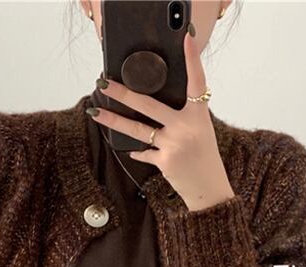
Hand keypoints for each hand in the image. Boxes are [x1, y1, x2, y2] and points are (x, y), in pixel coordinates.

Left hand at [92, 30, 235, 211]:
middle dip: (123, 93)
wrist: (209, 189)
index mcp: (198, 115)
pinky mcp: (164, 161)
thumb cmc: (204, 158)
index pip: (196, 82)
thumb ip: (185, 115)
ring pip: (137, 129)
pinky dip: (138, 152)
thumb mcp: (201, 130)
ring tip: (96, 112)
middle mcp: (186, 126)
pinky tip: (131, 151)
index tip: (186, 38)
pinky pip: (144, 152)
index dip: (192, 59)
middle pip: (148, 104)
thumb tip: (157, 103)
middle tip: (103, 83)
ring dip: (113, 120)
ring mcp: (174, 144)